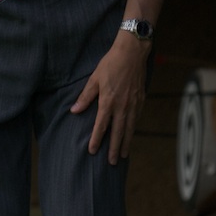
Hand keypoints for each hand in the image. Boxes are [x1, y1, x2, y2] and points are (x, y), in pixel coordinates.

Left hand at [70, 33, 149, 163]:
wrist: (132, 52)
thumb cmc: (111, 63)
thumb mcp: (95, 78)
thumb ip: (86, 96)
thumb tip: (74, 110)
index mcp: (108, 101)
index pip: (101, 126)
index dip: (96, 139)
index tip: (92, 151)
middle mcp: (122, 106)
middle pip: (118, 132)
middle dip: (114, 148)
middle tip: (112, 162)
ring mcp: (133, 103)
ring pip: (130, 128)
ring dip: (126, 142)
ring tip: (123, 155)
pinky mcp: (141, 99)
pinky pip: (137, 118)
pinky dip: (133, 128)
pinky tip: (131, 134)